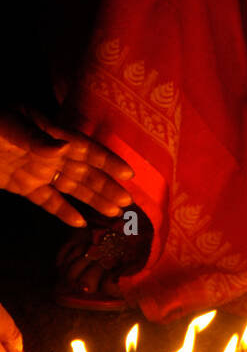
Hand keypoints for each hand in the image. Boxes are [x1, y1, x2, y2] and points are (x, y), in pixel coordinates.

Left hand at [0, 105, 134, 227]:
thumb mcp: (7, 127)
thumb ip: (34, 138)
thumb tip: (67, 147)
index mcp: (48, 131)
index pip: (83, 148)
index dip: (107, 161)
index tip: (129, 173)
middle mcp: (47, 151)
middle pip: (82, 170)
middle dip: (106, 185)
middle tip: (129, 202)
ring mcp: (35, 169)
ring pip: (69, 187)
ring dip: (92, 200)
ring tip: (113, 213)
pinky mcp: (21, 185)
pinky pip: (46, 200)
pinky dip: (62, 211)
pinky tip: (79, 223)